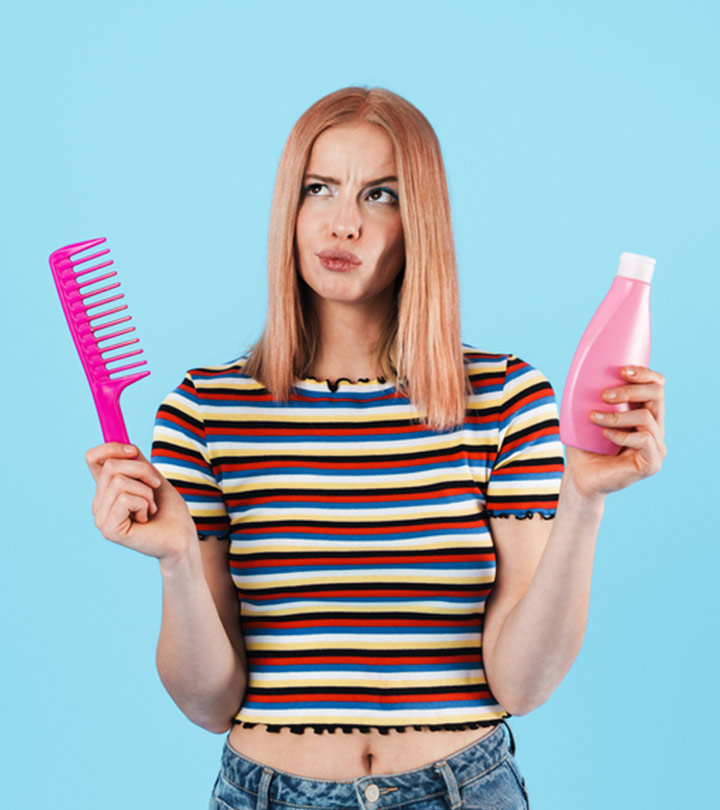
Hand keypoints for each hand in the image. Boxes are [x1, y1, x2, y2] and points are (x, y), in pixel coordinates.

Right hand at [85, 443, 196, 561]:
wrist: (182, 537)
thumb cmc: (169, 511)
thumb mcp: (152, 478)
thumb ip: (135, 462)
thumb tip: (124, 443)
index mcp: (106, 490)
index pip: (92, 458)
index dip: (111, 447)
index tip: (133, 452)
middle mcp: (99, 503)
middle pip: (110, 466)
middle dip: (142, 470)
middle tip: (155, 487)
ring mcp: (101, 518)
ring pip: (119, 481)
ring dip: (146, 491)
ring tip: (151, 508)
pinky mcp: (109, 529)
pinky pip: (125, 498)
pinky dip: (144, 503)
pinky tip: (146, 518)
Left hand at [564, 365, 666, 499]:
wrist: (580, 477)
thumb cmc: (583, 445)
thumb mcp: (587, 414)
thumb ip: (594, 395)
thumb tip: (584, 369)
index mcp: (644, 413)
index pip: (656, 385)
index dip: (644, 373)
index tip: (622, 370)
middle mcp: (655, 428)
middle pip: (657, 394)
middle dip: (629, 390)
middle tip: (604, 395)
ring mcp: (657, 446)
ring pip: (646, 417)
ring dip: (616, 415)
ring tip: (593, 417)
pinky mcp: (652, 463)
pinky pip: (643, 440)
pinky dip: (621, 435)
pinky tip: (604, 435)